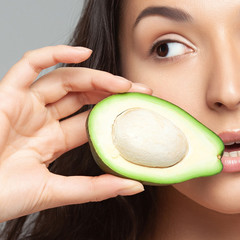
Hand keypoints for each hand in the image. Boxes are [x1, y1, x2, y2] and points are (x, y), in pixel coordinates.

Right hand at [0, 45, 151, 221]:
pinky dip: (54, 54)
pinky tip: (83, 53)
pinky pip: (30, 64)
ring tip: (121, 83)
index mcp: (52, 141)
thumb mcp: (55, 191)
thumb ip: (94, 188)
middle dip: (110, 91)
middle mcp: (41, 120)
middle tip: (138, 91)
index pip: (90, 120)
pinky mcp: (6, 93)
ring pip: (64, 80)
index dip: (113, 113)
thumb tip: (134, 185)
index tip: (137, 109)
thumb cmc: (1, 197)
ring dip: (94, 77)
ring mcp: (25, 105)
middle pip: (82, 96)